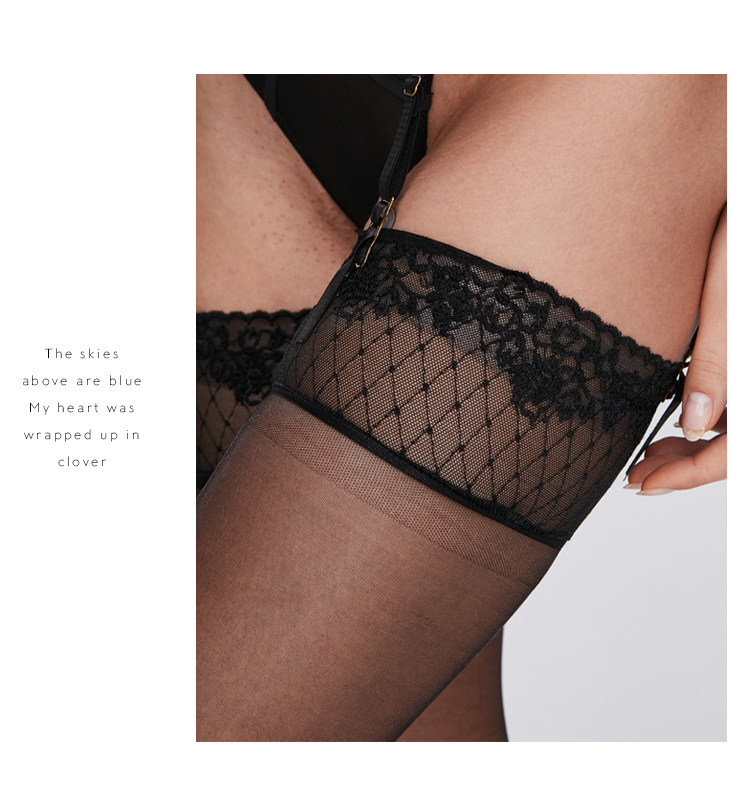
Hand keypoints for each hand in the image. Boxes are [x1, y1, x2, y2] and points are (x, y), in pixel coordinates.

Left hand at [626, 205, 726, 495]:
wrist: (741, 171)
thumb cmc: (745, 220)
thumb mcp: (731, 291)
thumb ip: (718, 360)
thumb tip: (692, 425)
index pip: (737, 451)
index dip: (691, 476)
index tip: (644, 485)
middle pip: (739, 445)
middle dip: (689, 467)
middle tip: (640, 475)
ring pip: (740, 425)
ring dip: (698, 448)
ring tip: (651, 456)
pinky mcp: (745, 344)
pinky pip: (742, 399)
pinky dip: (710, 418)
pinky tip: (678, 420)